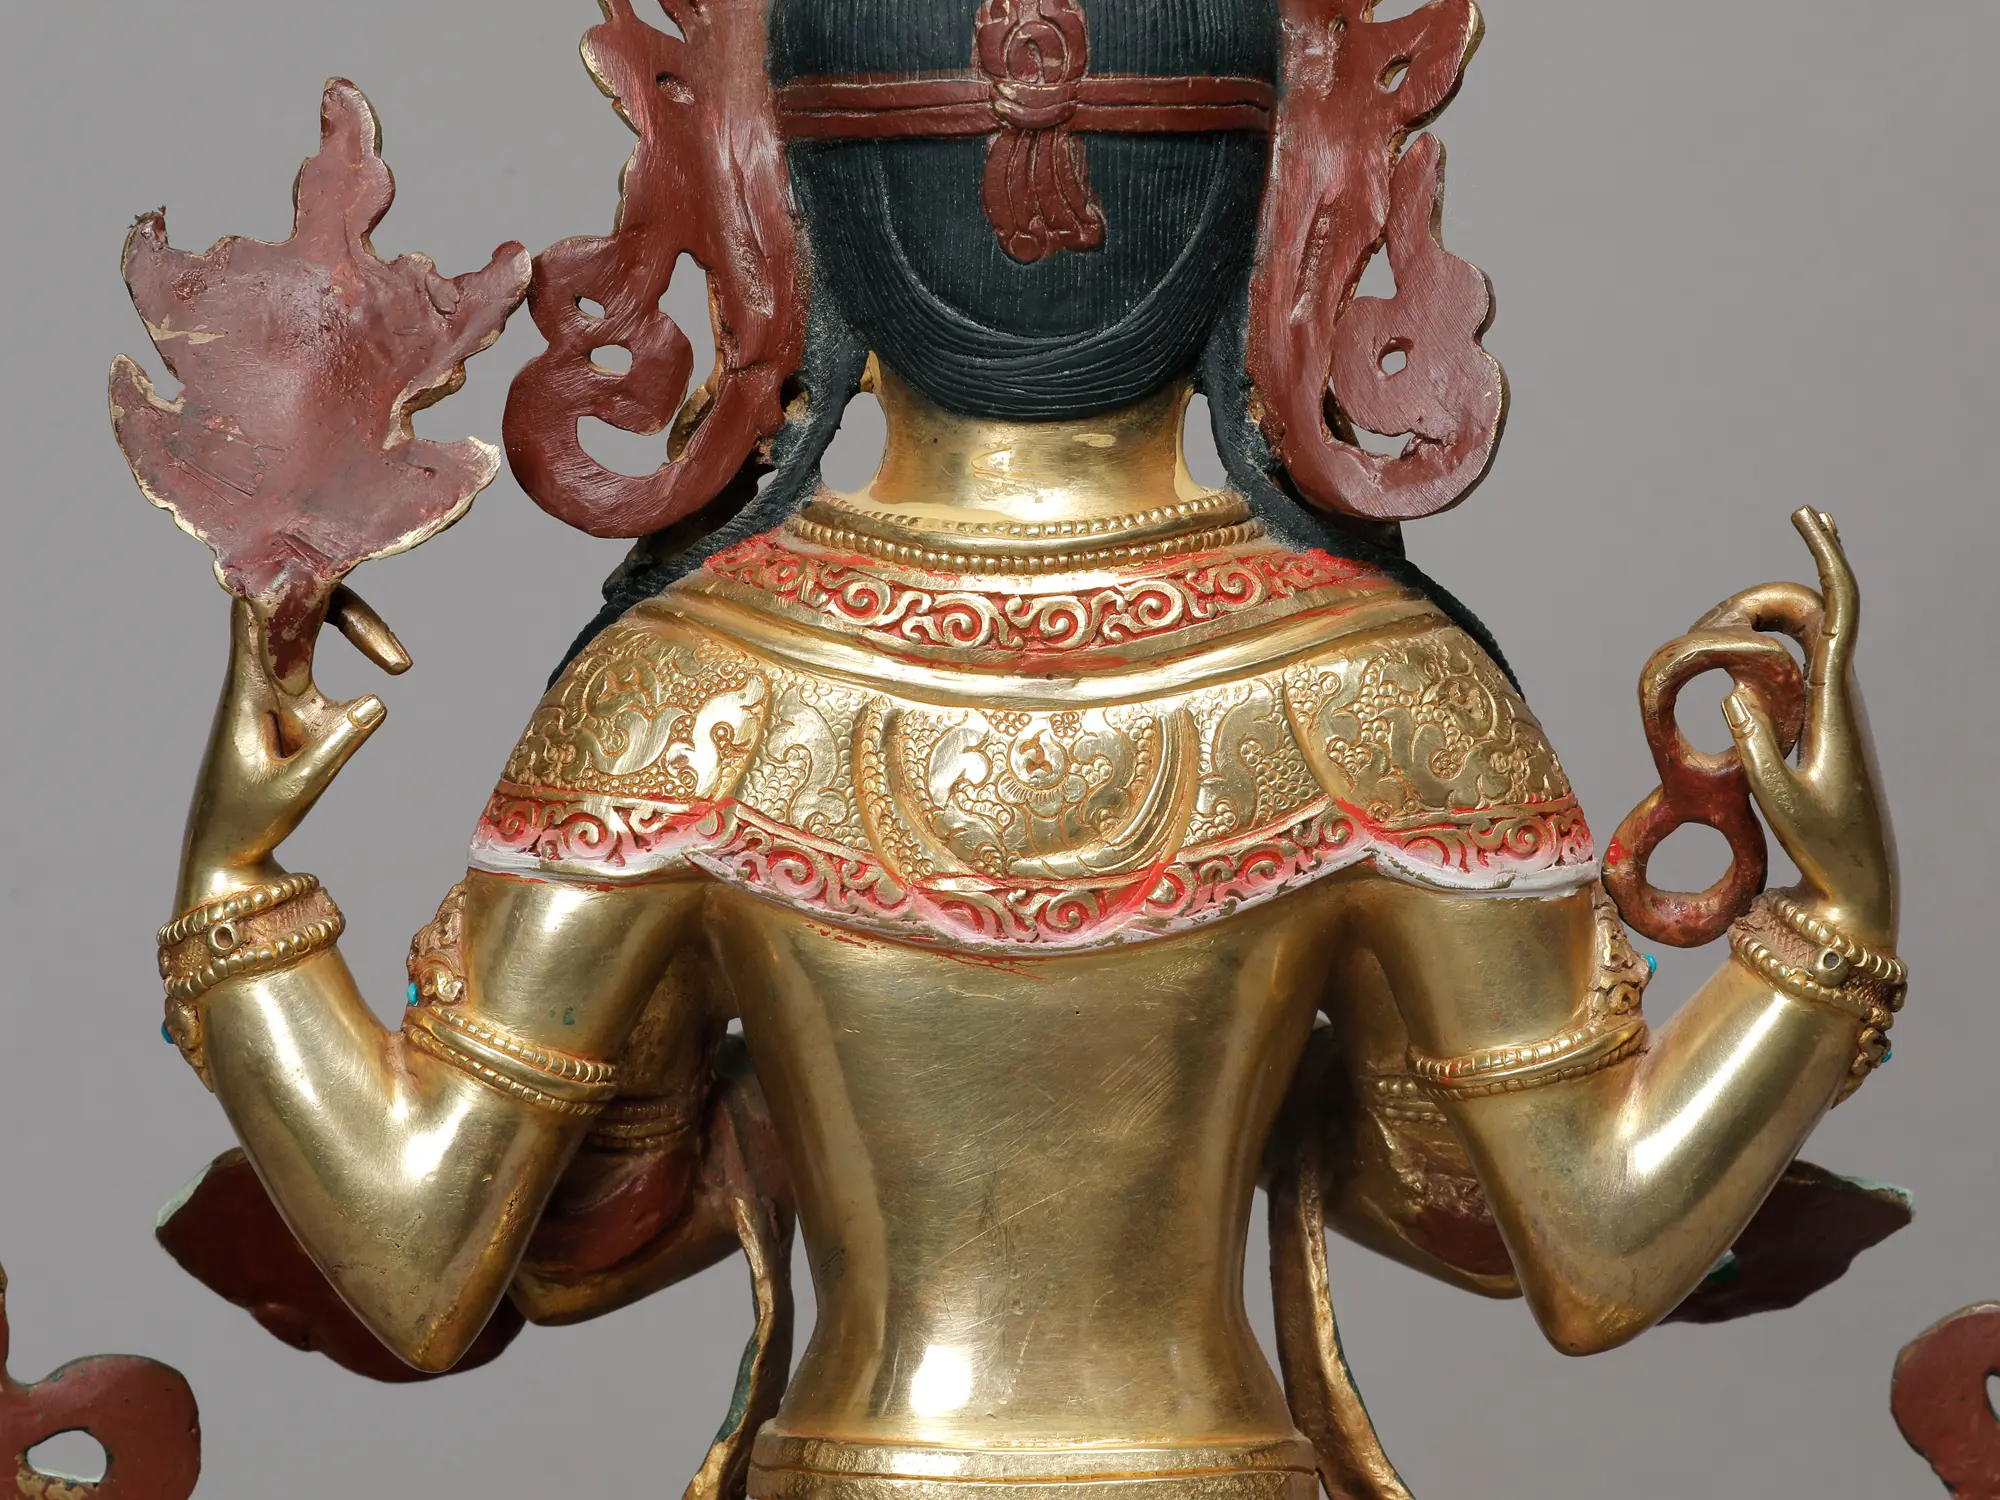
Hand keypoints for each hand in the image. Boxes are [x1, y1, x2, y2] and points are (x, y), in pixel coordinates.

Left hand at [176, 589, 409, 910]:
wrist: (221, 852)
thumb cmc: (246, 822)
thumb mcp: (296, 789)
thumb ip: (337, 744)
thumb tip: (380, 699)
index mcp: (250, 688)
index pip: (263, 614)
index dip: (292, 585)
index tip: (331, 572)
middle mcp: (260, 678)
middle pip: (297, 609)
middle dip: (347, 610)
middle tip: (398, 660)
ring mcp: (275, 688)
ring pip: (308, 629)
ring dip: (355, 625)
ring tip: (398, 661)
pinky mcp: (289, 703)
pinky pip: (314, 656)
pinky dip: (350, 645)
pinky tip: (391, 663)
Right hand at [1725, 509, 1897, 948]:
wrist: (1854, 890)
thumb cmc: (1823, 849)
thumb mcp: (1779, 801)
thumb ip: (1754, 748)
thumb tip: (1731, 693)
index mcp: (1834, 709)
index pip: (1837, 616)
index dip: (1825, 560)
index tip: (1808, 516)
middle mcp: (1839, 701)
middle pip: (1818, 615)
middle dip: (1778, 589)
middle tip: (1730, 602)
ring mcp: (1830, 715)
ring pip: (1803, 643)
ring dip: (1766, 624)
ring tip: (1715, 633)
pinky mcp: (1816, 732)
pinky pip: (1793, 673)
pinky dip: (1765, 654)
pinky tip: (1743, 658)